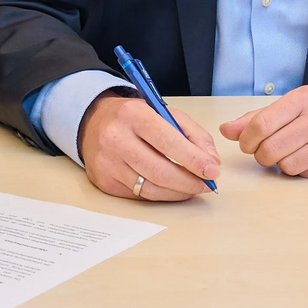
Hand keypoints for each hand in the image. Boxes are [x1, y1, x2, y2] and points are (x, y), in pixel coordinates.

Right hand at [76, 92, 218, 200]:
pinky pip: (139, 195)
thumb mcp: (164, 112)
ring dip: (178, 192)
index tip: (212, 171)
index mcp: (133, 114)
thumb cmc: (134, 117)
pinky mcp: (104, 181)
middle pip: (159, 171)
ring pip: (150, 188)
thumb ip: (193, 134)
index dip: (194, 160)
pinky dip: (161, 195)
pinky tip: (171, 189)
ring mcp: (107, 162)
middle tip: (207, 184)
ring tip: (193, 188)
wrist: (94, 121)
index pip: (168, 141)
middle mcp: (115, 138)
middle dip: (189, 182)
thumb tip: (211, 162)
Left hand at [218, 85, 307, 178]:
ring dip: (282, 164)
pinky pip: (307, 175)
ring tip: (290, 153)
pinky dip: (302, 170)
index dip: (246, 140)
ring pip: (287, 166)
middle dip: (261, 156)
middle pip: (271, 149)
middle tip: (266, 152)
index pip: (261, 124)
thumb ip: (258, 117)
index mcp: (304, 98)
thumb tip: (227, 131)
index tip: (247, 144)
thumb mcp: (296, 103)